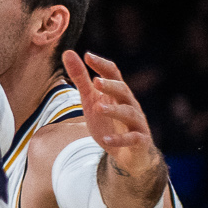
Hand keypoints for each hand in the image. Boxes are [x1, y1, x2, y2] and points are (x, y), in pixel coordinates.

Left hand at [62, 49, 162, 192]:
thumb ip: (81, 79)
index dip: (102, 65)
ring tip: (99, 108)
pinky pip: (132, 138)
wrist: (129, 155)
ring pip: (129, 113)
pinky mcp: (139, 141)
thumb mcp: (91, 100)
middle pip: (123, 91)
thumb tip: (68, 53)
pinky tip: (106, 139)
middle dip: (110, 86)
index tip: (88, 56)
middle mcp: (130, 104)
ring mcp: (136, 122)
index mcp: (118, 93)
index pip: (114, 74)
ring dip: (114, 110)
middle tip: (96, 82)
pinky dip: (119, 139)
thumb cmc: (109, 122)